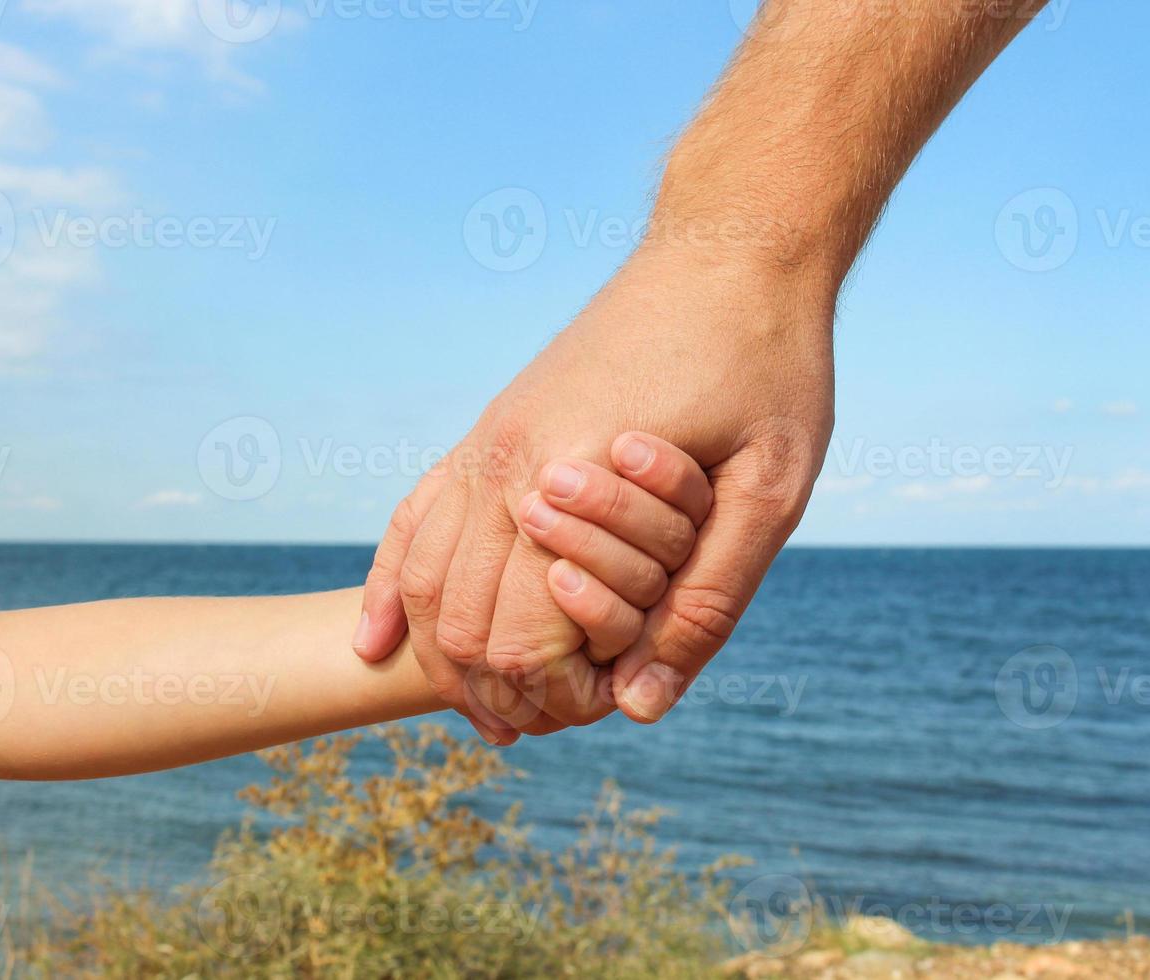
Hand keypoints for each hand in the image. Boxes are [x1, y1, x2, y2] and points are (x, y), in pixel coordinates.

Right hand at [354, 241, 834, 736]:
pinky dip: (392, 585)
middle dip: (496, 691)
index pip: (523, 637)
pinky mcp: (491, 427)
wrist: (728, 249)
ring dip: (442, 656)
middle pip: (461, 619)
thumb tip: (640, 705)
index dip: (555, 697)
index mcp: (575, 478)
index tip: (599, 710)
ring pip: (423, 576)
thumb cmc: (766, 361)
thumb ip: (708, 599)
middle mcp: (508, 461)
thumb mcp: (771, 487)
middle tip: (543, 727)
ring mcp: (488, 440)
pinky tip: (377, 637)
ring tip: (486, 712)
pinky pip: (415, 516)